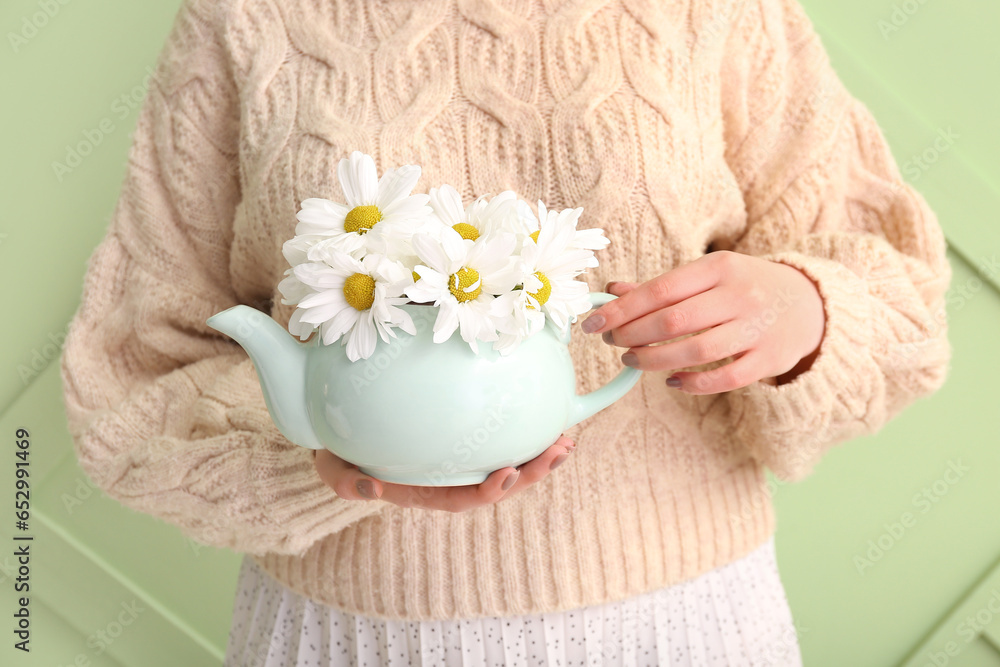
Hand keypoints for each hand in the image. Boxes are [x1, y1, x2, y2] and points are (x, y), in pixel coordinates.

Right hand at [312, 436, 574, 511]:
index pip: (461, 499)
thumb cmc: (339, 448)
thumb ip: (344, 483)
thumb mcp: (332, 467)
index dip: (488, 491)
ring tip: (566, 439)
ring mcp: (460, 455)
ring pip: (507, 460)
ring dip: (539, 454)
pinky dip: (524, 426)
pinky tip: (544, 410)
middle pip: (497, 483)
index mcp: (423, 490)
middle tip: (559, 450)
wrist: (338, 422)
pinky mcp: (465, 431)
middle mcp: (448, 476)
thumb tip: (371, 493)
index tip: (508, 474)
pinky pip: (499, 433)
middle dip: (532, 473)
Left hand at [581, 250, 825, 393]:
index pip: (661, 289)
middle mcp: (739, 295)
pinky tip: (672, 381)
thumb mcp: (708, 275)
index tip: (593, 322)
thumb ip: (662, 287)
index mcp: (719, 267)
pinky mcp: (769, 359)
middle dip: (633, 334)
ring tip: (633, 360)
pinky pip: (724, 378)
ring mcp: (756, 328)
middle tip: (613, 342)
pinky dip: (693, 383)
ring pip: (696, 350)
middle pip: (674, 320)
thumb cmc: (744, 288)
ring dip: (655, 359)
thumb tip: (611, 292)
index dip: (622, 309)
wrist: (809, 304)